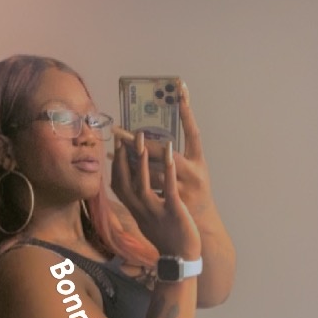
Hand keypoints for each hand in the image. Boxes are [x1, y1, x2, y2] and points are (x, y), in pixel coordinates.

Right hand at [111, 132, 200, 260]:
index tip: (116, 147)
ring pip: (143, 185)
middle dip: (124, 158)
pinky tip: (170, 155)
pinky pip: (169, 190)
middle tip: (126, 136)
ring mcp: (156, 212)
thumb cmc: (165, 238)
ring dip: (142, 162)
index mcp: (135, 211)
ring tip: (143, 141)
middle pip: (126, 182)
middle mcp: (141, 211)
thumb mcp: (146, 221)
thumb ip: (138, 204)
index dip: (115, 166)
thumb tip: (131, 189)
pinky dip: (168, 171)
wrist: (180, 259)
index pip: (118, 186)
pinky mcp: (174, 212)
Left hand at [113, 81, 213, 219]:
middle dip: (140, 142)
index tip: (180, 94)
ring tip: (115, 148)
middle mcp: (192, 174)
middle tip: (120, 131)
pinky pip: (146, 189)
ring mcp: (181, 190)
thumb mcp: (196, 168)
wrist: (202, 224)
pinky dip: (131, 179)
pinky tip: (118, 170)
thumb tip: (170, 129)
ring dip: (132, 160)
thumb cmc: (196, 190)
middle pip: (163, 153)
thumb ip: (182, 151)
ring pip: (151, 172)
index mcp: (199, 162)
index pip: (194, 134)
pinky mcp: (169, 204)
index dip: (188, 115)